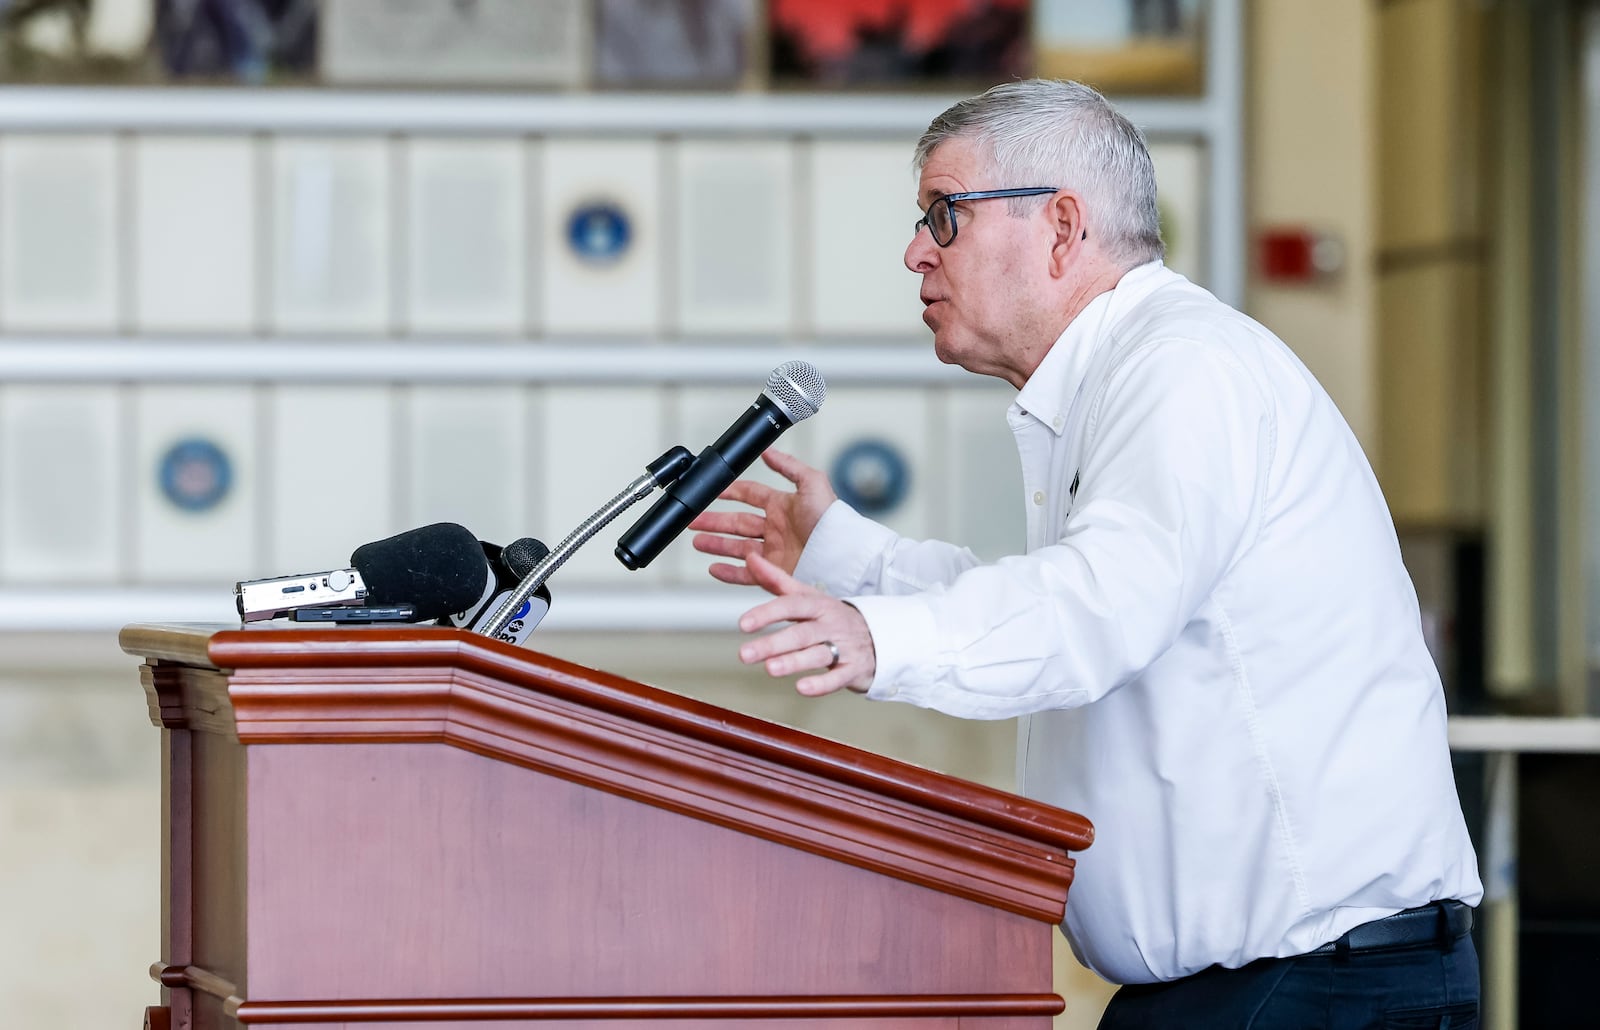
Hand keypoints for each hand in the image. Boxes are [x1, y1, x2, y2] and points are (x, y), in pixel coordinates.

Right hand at [689, 448, 836, 584]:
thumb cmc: (832, 519)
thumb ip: (788, 465)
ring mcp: (774, 551)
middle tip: (694, 520)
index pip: (750, 495)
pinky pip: (745, 573)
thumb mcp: (812, 483)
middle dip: (714, 521)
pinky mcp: (774, 572)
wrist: (840, 554)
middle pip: (737, 523)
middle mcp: (776, 528)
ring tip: (697, 542)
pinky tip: (713, 568)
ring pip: (736, 547)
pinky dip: (728, 572)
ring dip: (715, 544)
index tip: (713, 491)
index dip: (731, 492)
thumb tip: (768, 450)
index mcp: (783, 506)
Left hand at [736, 554, 876, 695]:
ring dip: (793, 661)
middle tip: (745, 654)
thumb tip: (751, 559)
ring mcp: (843, 648)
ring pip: (818, 654)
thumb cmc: (834, 617)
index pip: (792, 605)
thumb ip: (777, 580)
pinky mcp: (853, 670)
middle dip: (772, 643)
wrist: (879, 635)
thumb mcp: (807, 595)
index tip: (744, 623)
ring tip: (770, 668)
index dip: (767, 613)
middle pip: (800, 633)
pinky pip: (838, 678)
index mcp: (818, 605)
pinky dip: (821, 684)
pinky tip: (803, 688)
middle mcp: (830, 625)